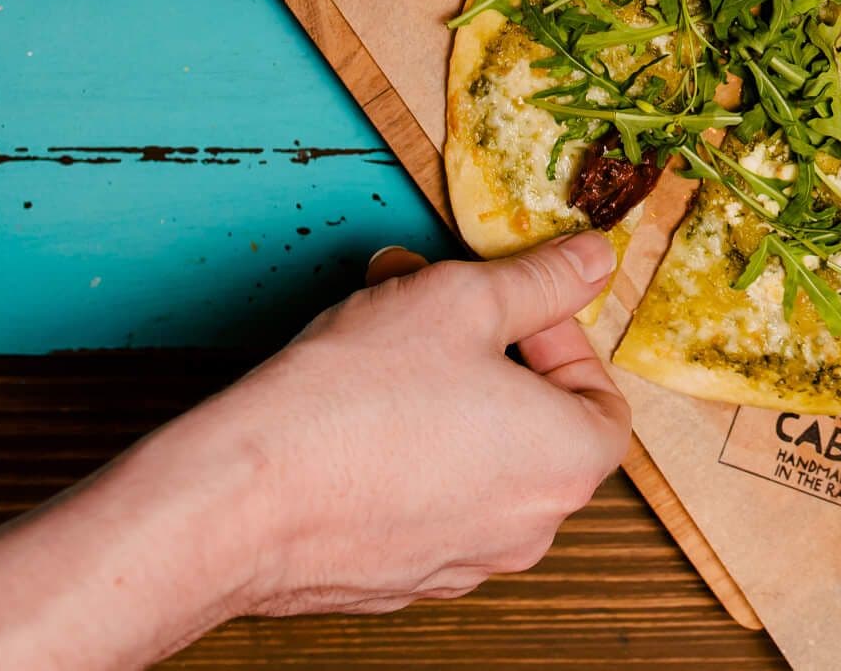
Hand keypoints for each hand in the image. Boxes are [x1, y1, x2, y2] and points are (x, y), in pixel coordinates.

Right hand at [0, 237, 629, 668]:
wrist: (238, 500)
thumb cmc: (351, 401)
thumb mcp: (464, 298)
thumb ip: (544, 278)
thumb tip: (595, 261)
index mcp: (565, 466)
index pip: (602, 398)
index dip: (561, 339)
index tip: (509, 306)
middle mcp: (525, 529)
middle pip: (537, 427)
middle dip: (491, 356)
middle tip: (435, 313)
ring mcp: (459, 562)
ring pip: (476, 462)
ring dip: (444, 399)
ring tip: (382, 347)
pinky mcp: (395, 578)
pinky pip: (422, 501)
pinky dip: (404, 454)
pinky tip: (351, 410)